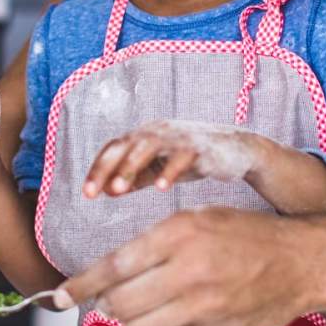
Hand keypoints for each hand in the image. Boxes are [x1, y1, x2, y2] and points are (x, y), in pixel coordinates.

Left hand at [55, 207, 325, 325]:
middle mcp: (186, 270)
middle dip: (108, 304)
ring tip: (144, 306)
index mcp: (179, 233)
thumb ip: (158, 244)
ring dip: (133, 321)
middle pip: (120, 304)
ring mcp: (202, 304)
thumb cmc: (248, 234)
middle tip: (113, 297)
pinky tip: (177, 312)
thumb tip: (115, 275)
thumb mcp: (201, 219)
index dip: (80, 284)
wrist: (301, 260)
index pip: (115, 265)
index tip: (58, 296)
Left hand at [83, 119, 259, 197]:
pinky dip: (170, 170)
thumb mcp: (159, 168)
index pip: (114, 148)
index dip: (98, 169)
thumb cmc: (193, 158)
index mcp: (145, 135)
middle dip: (108, 168)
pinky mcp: (202, 146)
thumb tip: (104, 191)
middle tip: (94, 193)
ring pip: (150, 145)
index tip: (86, 194)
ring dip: (132, 166)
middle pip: (127, 144)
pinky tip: (161, 187)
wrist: (238, 150)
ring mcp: (181, 136)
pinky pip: (183, 155)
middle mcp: (160, 131)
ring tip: (119, 189)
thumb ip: (134, 178)